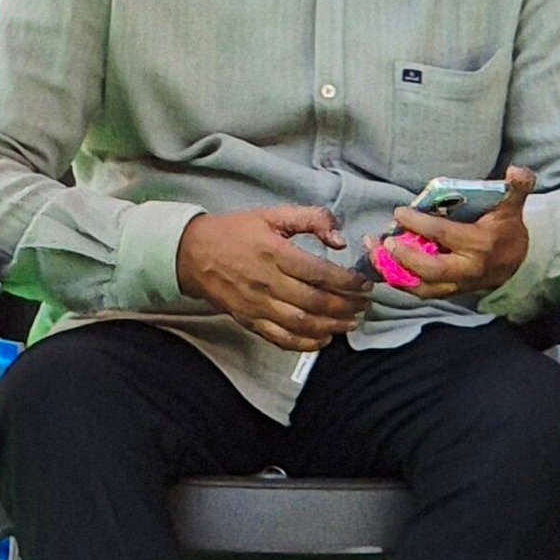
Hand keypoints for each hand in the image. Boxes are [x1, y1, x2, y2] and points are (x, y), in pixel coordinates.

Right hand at [176, 205, 372, 353]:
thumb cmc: (236, 232)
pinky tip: (323, 339)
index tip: (365, 285)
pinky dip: (306, 344)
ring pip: (302, 324)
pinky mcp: (249, 320)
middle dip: (346, 306)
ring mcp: (257, 305)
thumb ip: (310, 219)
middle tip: (364, 305)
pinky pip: (281, 339)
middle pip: (316, 301)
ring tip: (350, 322)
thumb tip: (339, 240)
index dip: (348, 282)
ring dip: (332, 326)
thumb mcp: (271, 215)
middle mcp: (267, 281)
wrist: (194, 254)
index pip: (320, 272)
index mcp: (274, 252)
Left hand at [373, 166, 535, 299]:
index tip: (399, 211)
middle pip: (432, 269)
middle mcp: (469, 269)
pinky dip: (401, 281)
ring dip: (395, 272)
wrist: (519, 261)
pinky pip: (423, 292)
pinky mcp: (451, 291)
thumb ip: (516, 187)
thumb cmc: (507, 228)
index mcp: (481, 244)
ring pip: (424, 287)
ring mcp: (459, 284)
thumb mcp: (512, 205)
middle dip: (405, 256)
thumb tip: (517, 169)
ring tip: (374, 252)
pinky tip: (383, 264)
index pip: (445, 235)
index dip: (420, 224)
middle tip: (385, 240)